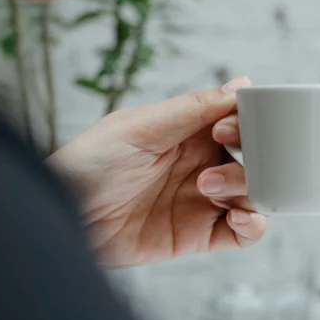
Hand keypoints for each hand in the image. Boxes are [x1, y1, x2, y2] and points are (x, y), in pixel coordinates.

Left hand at [48, 77, 264, 267]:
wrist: (64, 214)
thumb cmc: (89, 162)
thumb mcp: (140, 126)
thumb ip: (194, 108)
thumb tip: (243, 83)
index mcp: (191, 132)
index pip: (241, 124)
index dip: (247, 126)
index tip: (226, 130)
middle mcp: (202, 164)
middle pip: (256, 161)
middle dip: (251, 163)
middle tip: (212, 169)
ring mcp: (203, 202)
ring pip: (255, 195)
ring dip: (247, 191)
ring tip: (210, 189)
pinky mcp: (198, 236)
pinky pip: (243, 234)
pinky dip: (254, 226)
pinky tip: (239, 217)